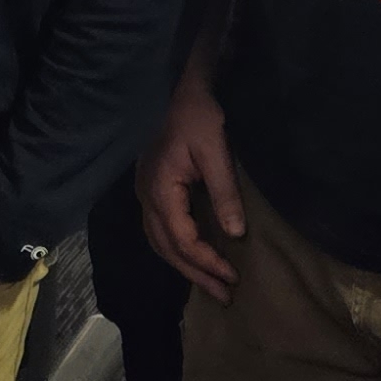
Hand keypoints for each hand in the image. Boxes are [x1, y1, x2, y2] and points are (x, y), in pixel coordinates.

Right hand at [137, 79, 243, 298]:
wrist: (174, 85)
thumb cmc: (196, 114)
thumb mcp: (215, 151)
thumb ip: (224, 193)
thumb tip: (236, 234)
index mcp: (160, 190)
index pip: (183, 240)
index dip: (207, 262)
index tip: (233, 276)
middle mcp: (146, 196)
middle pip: (167, 248)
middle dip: (195, 274)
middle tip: (225, 295)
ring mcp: (145, 192)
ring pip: (159, 241)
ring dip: (184, 265)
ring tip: (211, 282)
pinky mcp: (151, 186)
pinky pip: (159, 229)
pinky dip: (176, 248)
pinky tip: (192, 253)